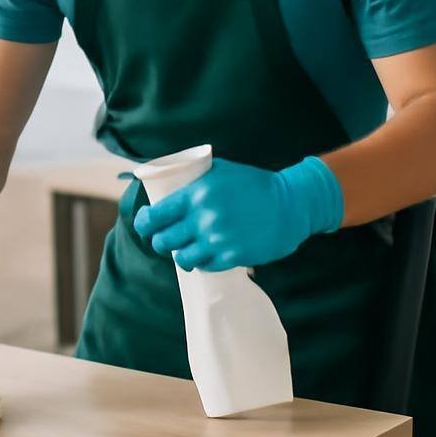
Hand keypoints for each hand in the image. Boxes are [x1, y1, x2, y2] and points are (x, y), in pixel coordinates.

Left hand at [133, 156, 342, 270]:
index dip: (144, 223)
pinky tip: (205, 254)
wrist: (290, 204)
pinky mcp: (233, 256)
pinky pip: (205, 266)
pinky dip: (202, 262)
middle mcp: (203, 219)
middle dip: (160, 241)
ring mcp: (218, 240)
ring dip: (180, 255)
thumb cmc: (253, 184)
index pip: (154, 216)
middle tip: (163, 239)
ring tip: (184, 249)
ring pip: (182, 258)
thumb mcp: (219, 170)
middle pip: (163, 241)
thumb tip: (165, 178)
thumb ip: (192, 176)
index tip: (145, 224)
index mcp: (195, 195)